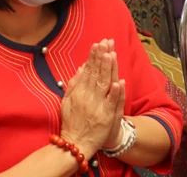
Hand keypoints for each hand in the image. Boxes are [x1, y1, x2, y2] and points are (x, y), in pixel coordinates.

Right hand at [61, 39, 125, 156]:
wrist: (76, 144)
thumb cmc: (72, 122)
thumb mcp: (67, 102)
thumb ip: (74, 84)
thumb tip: (81, 67)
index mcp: (79, 93)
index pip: (88, 71)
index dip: (93, 57)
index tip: (97, 44)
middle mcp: (88, 97)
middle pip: (96, 74)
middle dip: (101, 57)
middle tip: (106, 42)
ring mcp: (98, 106)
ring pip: (104, 84)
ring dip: (107, 69)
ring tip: (111, 54)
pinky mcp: (106, 116)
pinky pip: (112, 102)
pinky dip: (115, 92)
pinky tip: (119, 81)